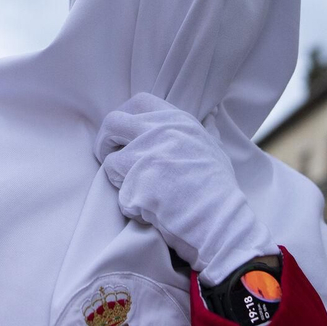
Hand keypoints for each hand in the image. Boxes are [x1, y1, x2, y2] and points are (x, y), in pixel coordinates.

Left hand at [96, 93, 273, 285]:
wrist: (221, 222)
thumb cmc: (219, 189)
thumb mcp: (215, 149)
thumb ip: (203, 131)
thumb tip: (210, 116)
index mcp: (178, 120)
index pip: (139, 102)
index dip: (125, 117)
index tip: (123, 134)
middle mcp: (160, 132)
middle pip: (113, 122)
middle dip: (105, 141)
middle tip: (111, 158)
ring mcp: (147, 157)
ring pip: (111, 162)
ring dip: (120, 180)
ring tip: (140, 193)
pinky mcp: (137, 185)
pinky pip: (120, 195)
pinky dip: (131, 207)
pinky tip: (151, 212)